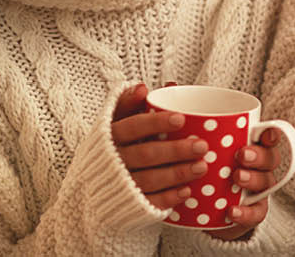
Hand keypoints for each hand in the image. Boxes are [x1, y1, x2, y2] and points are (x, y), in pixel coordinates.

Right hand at [112, 83, 206, 209]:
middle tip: (202, 145)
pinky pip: (148, 203)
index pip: (131, 127)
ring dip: (177, 174)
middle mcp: (112, 161)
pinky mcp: (128, 206)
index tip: (181, 118)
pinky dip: (168, 198)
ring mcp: (119, 185)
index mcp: (110, 136)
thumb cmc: (114, 145)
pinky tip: (187, 192)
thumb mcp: (116, 122)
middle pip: (145, 155)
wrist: (92, 186)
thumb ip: (129, 104)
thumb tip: (143, 88)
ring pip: (149, 180)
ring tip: (202, 167)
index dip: (155, 123)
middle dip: (175, 151)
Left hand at [204, 128, 281, 240]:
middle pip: (271, 158)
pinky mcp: (254, 211)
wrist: (205, 212)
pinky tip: (232, 211)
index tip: (264, 134)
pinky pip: (257, 212)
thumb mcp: (202, 156)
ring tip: (237, 177)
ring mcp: (259, 190)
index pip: (269, 138)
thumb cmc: (206, 174)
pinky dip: (246, 212)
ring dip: (253, 178)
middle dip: (258, 155)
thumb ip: (201, 143)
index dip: (271, 134)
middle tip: (241, 155)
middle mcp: (260, 168)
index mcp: (252, 148)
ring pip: (266, 182)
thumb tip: (183, 125)